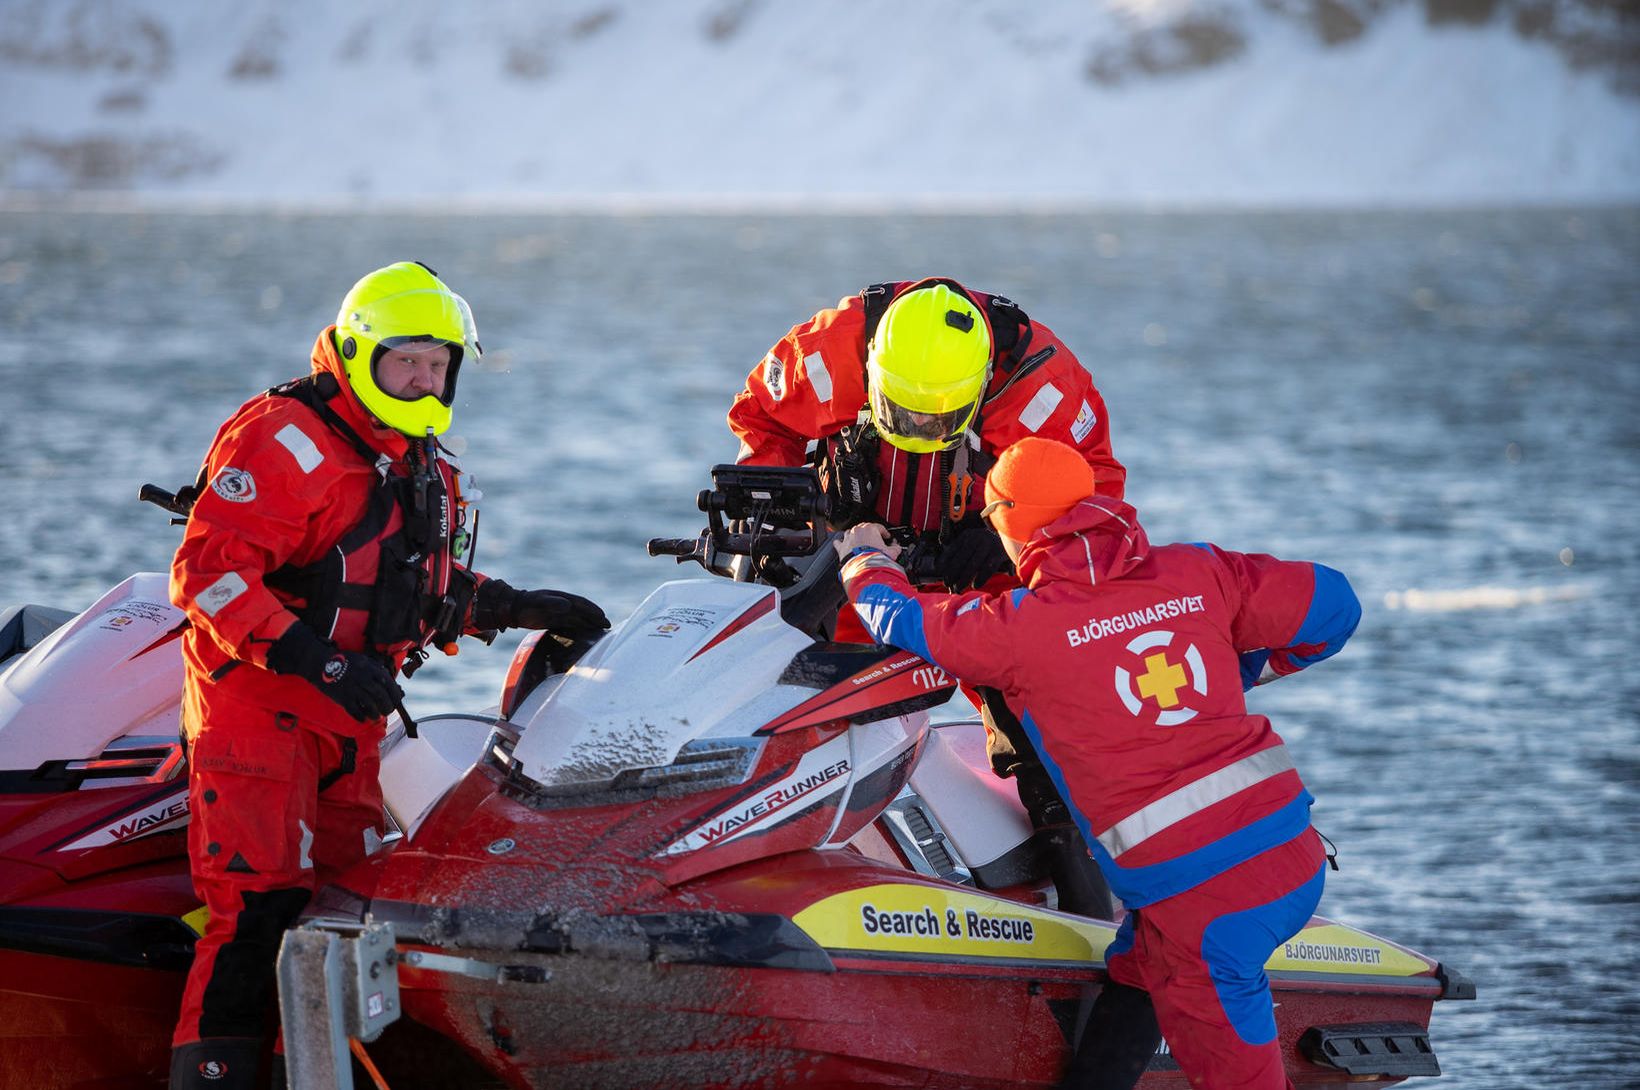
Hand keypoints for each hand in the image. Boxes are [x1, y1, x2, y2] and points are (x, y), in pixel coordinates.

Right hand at [266, 624, 402, 721]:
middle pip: (381, 697)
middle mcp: (364, 679)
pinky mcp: (342, 698)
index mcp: (371, 669)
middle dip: (387, 706)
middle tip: (388, 711)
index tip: (397, 701)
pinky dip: (360, 717)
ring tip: (376, 716)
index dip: (395, 695)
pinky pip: (355, 711)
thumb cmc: (345, 662)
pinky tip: (363, 719)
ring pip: (369, 705)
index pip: (388, 684)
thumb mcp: (364, 660)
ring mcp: (353, 689)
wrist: (321, 663)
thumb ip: (377, 670)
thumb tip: (391, 684)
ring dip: (375, 714)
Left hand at [509, 589, 609, 639]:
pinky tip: (584, 633)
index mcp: (562, 598)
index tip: (603, 618)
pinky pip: (570, 624)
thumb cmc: (527, 604)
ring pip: (578, 618)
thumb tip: (569, 606)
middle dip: (596, 618)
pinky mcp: (554, 620)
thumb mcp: (540, 602)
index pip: (582, 604)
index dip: (593, 610)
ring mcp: (559, 612)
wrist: (513, 608)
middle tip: (608, 626)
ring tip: (600, 631)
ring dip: (589, 624)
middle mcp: (563, 605)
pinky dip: (579, 627)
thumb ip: (553, 603)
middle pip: (583, 612)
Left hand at [833, 522, 900, 561]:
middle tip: (874, 539)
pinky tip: (841, 543)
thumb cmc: (876, 559)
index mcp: (870, 529)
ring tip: (859, 540)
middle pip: (864, 528)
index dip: (884, 532)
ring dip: (855, 535)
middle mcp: (858, 531)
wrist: (864, 569)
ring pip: (851, 532)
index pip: (879, 527)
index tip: (886, 537)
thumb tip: (897, 548)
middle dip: (870, 533)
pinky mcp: (842, 547)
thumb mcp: (891, 553)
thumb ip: (895, 548)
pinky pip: (838, 542)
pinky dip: (840, 542)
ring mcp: (849, 538)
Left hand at [936, 525, 1011, 590]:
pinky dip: (981, 578)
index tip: (939, 570)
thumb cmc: (989, 542)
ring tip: (958, 588)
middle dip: (952, 573)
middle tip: (947, 584)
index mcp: (968, 535)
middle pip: (961, 559)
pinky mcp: (998, 553)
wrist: (1012, 532)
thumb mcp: (974, 540)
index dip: (944, 560)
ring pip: (972, 565)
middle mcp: (976, 539)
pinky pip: (987, 568)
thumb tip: (943, 566)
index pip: (952, 549)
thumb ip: (961, 550)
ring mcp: (988, 545)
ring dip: (964, 579)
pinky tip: (975, 585)